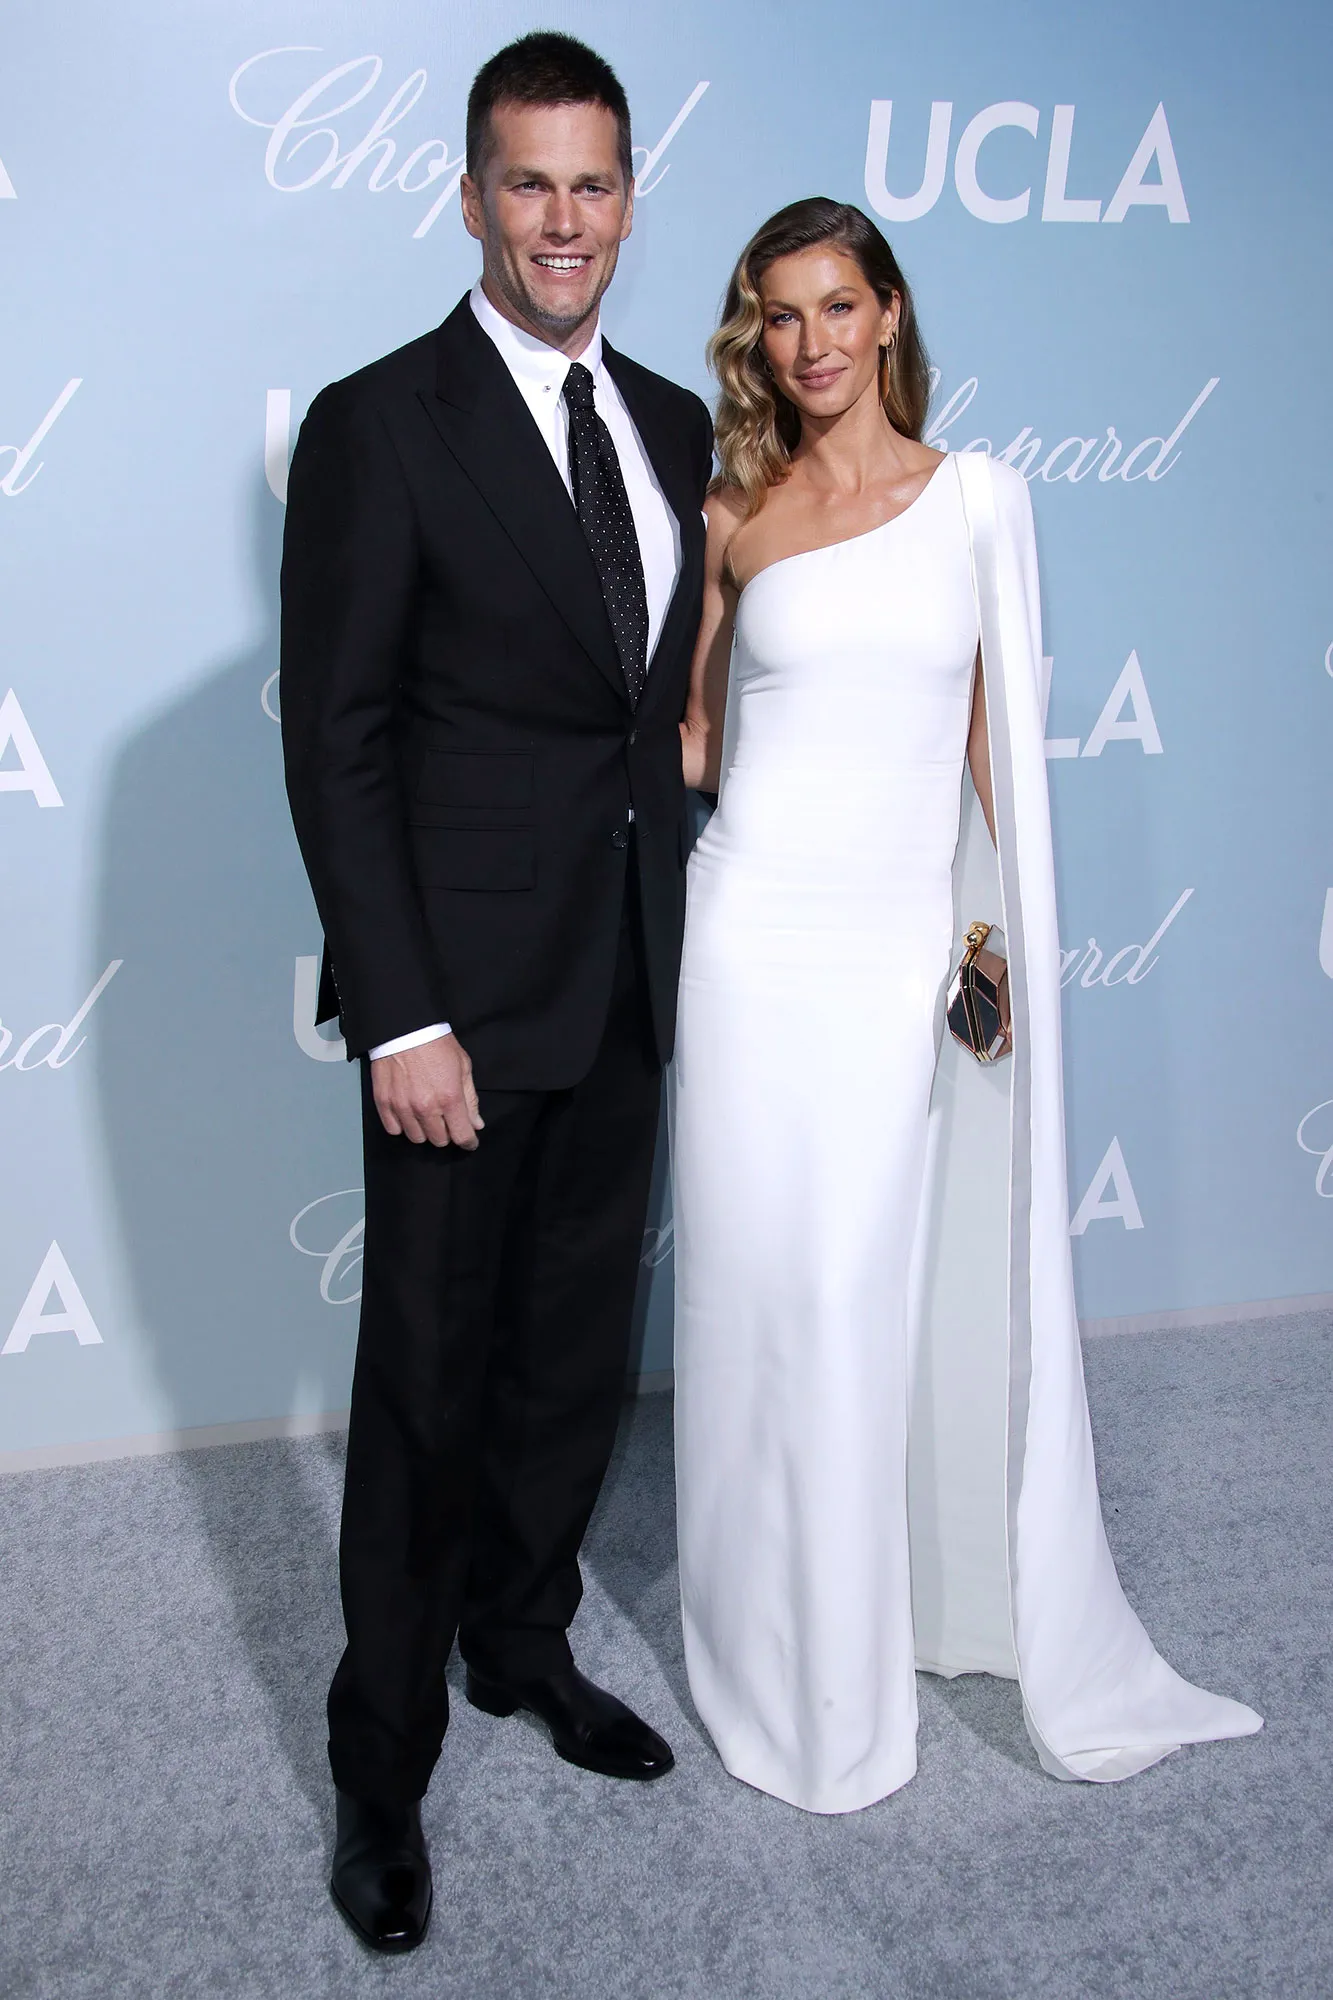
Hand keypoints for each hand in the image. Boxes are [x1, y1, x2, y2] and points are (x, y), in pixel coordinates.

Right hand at [370, 1034, 483, 1148]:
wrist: (404, 1028)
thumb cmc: (436, 1043)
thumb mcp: (463, 1067)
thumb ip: (470, 1099)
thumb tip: (476, 1123)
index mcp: (449, 1098)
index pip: (462, 1136)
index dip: (469, 1141)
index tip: (469, 1141)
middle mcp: (425, 1107)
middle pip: (439, 1140)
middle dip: (446, 1133)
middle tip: (445, 1119)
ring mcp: (403, 1106)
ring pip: (416, 1138)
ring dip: (424, 1130)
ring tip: (426, 1114)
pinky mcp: (384, 1102)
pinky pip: (394, 1129)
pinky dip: (402, 1125)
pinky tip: (408, 1113)